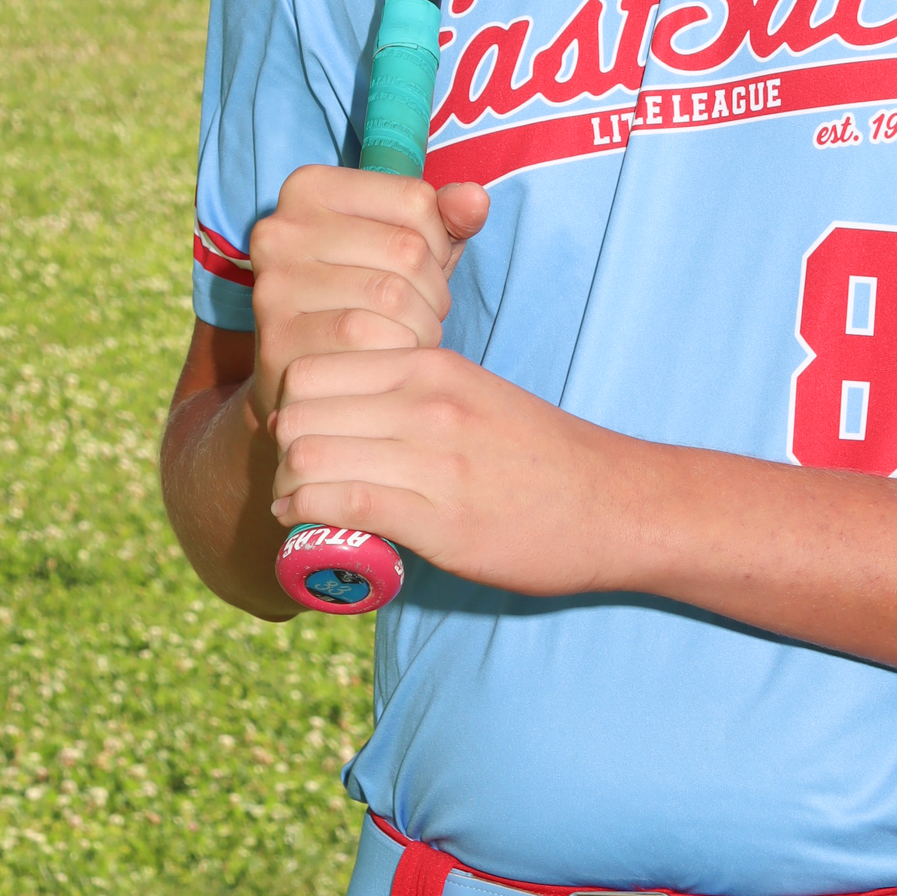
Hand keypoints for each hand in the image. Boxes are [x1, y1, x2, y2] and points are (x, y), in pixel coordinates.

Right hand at [246, 165, 488, 439]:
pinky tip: (388, 359)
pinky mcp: (277, 339)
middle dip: (434, 291)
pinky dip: (398, 353)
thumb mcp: (408, 245)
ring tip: (409, 336)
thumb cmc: (366, 298)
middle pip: (406, 249)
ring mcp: (273, 285)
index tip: (425, 266)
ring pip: (392, 296)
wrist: (309, 377)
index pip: (415, 198)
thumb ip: (446, 217)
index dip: (441, 241)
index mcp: (310, 187)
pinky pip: (369, 339)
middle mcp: (280, 229)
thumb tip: (474, 199)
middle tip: (422, 313)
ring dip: (422, 327)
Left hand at [267, 345, 637, 597]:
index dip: (291, 408)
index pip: (311, 369)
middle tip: (297, 478)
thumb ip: (412, 394)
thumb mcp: (475, 395)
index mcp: (431, 365)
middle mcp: (425, 401)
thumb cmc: (542, 457)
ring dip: (288, 489)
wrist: (615, 504)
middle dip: (281, 449)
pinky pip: (338, 504)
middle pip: (296, 411)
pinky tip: (311, 530)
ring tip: (301, 508)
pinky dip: (308, 519)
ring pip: (306, 455)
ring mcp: (431, 457)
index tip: (305, 439)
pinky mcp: (437, 517)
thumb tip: (344, 414)